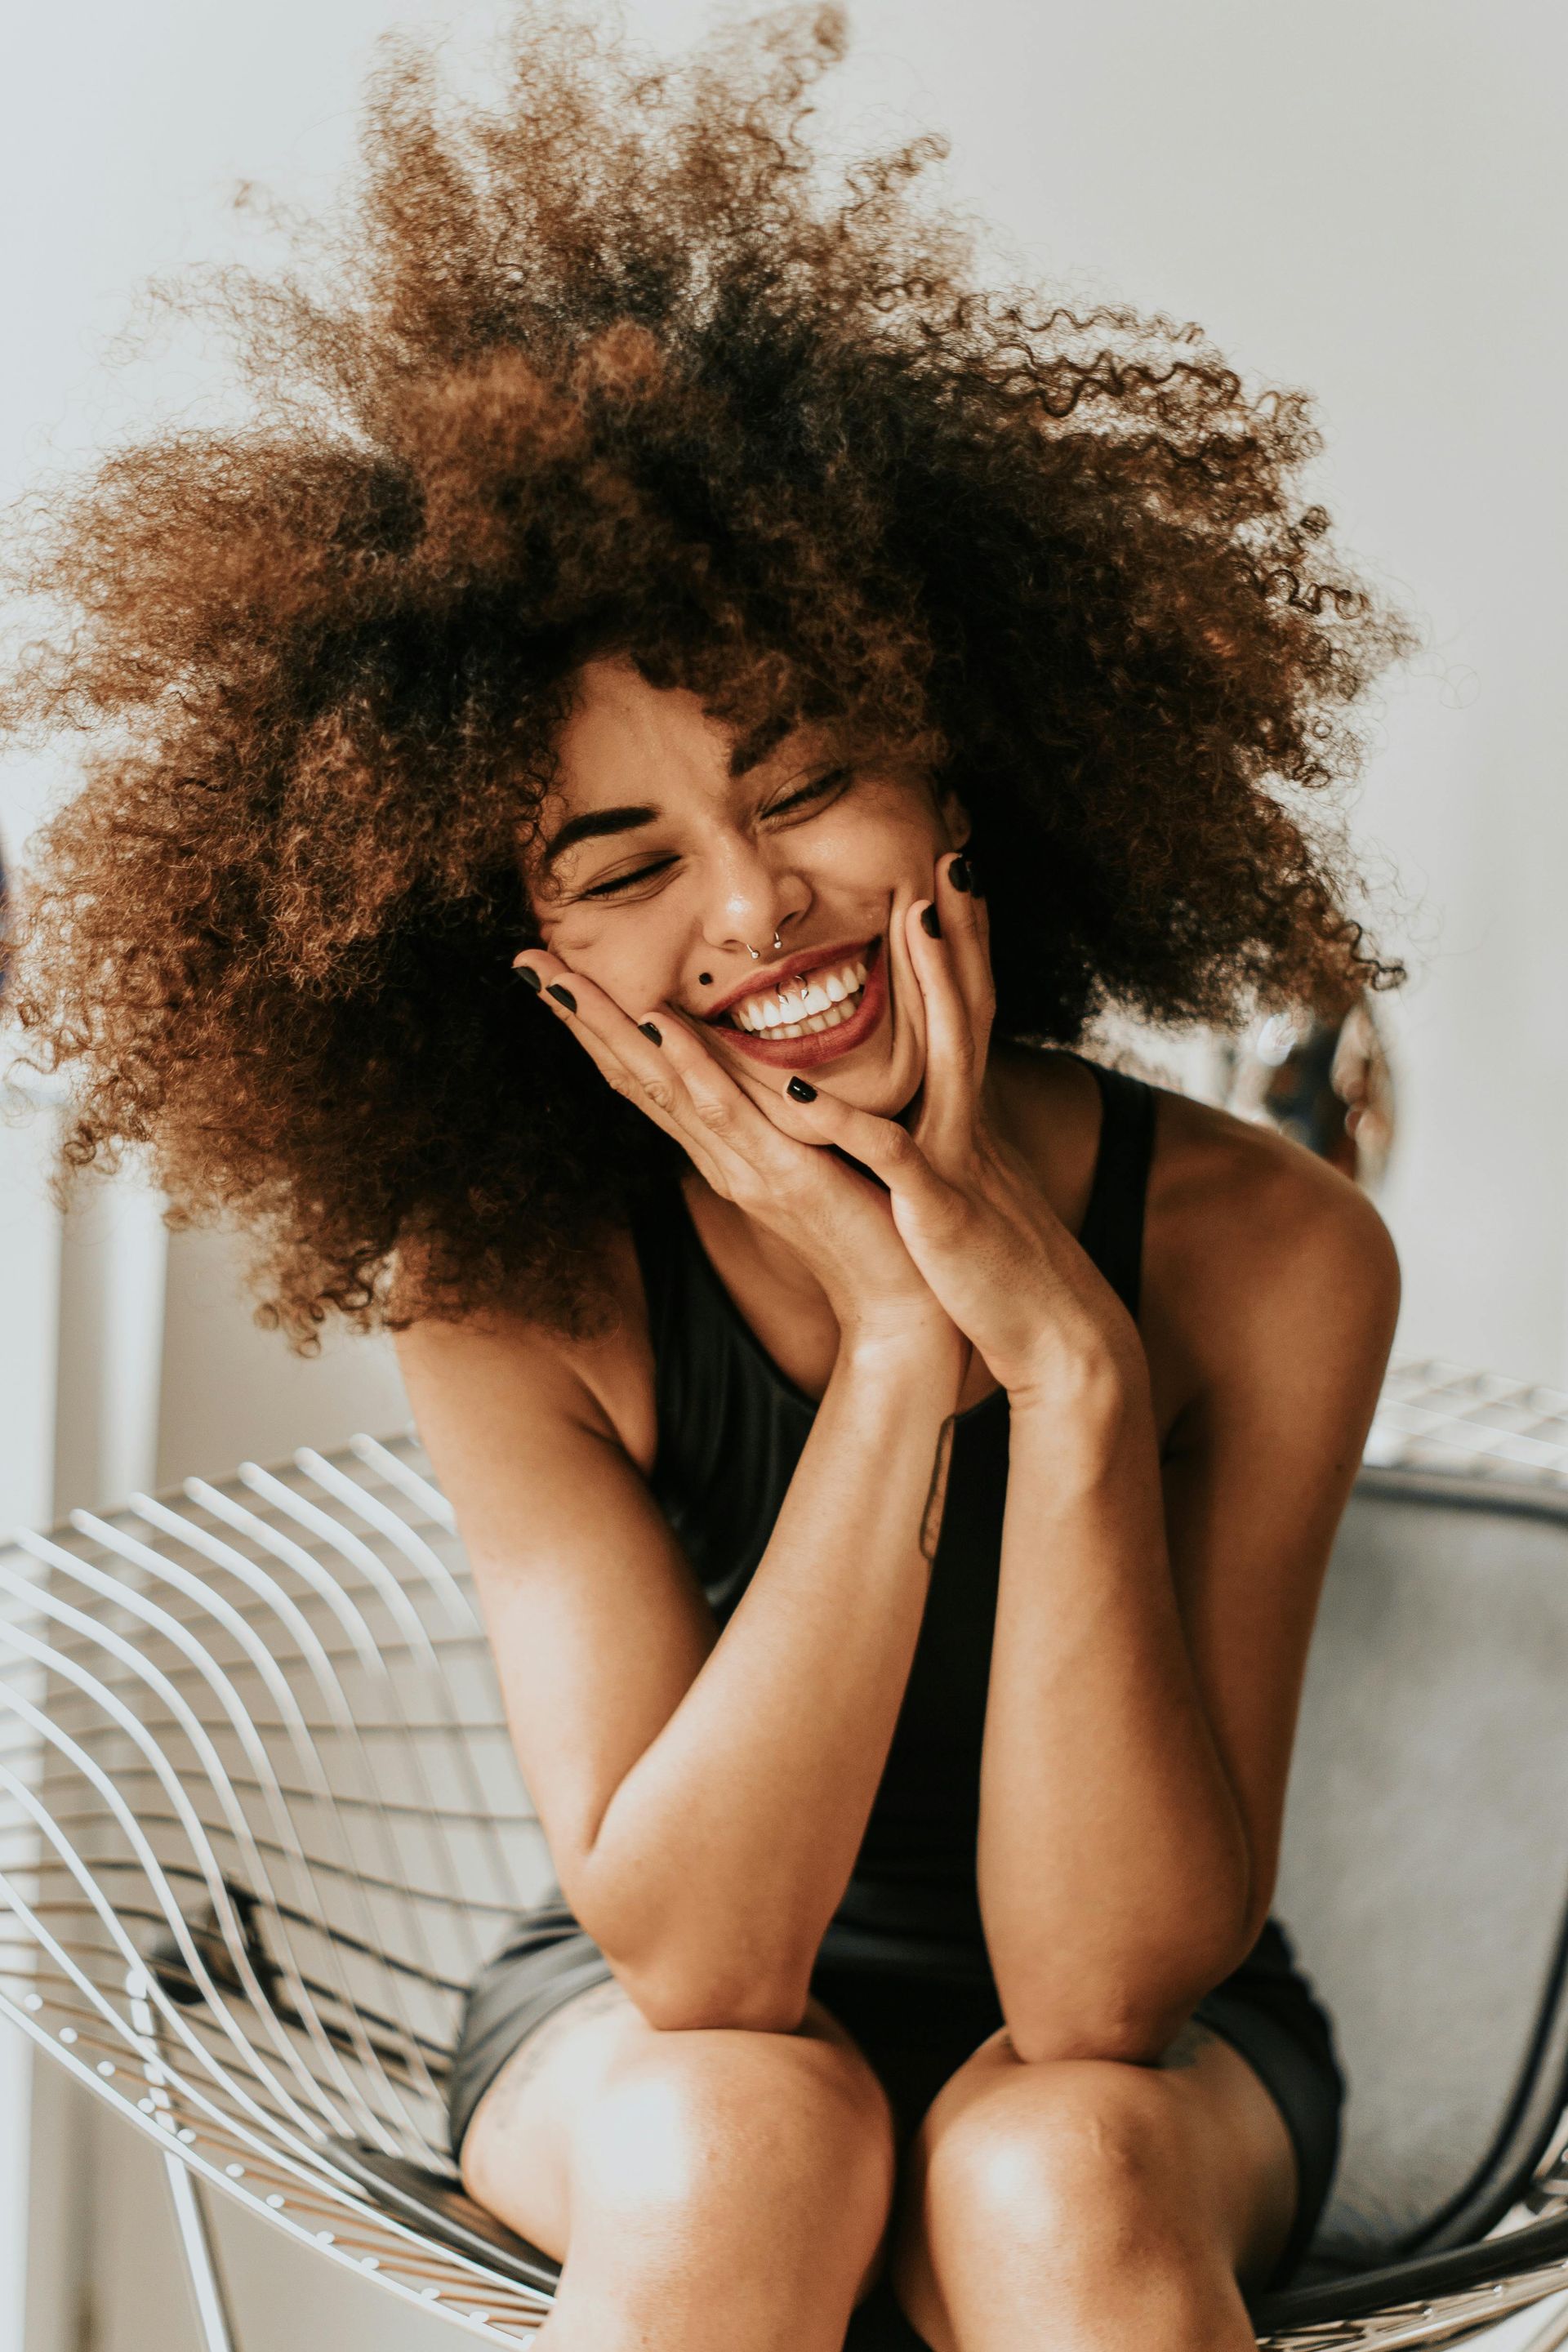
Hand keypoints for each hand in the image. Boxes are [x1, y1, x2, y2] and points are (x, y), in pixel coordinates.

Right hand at [512, 950, 965, 1369]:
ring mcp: (745, 1167)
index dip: (598, 1025)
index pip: (646, 1076)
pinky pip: (730, 1114)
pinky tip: (660, 1027)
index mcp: (723, 1148)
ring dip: (609, 1030)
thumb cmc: (869, 1225)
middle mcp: (719, 1156)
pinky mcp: (786, 1177)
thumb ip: (781, 1114)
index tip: (555, 971)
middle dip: (579, 1017)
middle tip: (525, 960)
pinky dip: (691, 1068)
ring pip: (663, 1087)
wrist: (902, 1304)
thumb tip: (760, 1065)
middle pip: (633, 1076)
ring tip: (562, 979)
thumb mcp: (815, 1154)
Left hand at [762, 853, 1142, 1411]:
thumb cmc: (999, 1273)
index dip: (963, 947)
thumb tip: (926, 1116)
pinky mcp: (938, 1208)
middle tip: (954, 856)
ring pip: (947, 1054)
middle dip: (962, 933)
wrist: (1057, 1342)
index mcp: (968, 1119)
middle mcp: (969, 1122)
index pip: (969, 1014)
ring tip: (915, 918)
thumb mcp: (970, 1192)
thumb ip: (946, 1145)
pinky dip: (845, 1119)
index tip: (951, 880)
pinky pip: (889, 1152)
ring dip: (936, 985)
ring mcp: (959, 1159)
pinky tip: (802, 1085)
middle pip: (972, 1007)